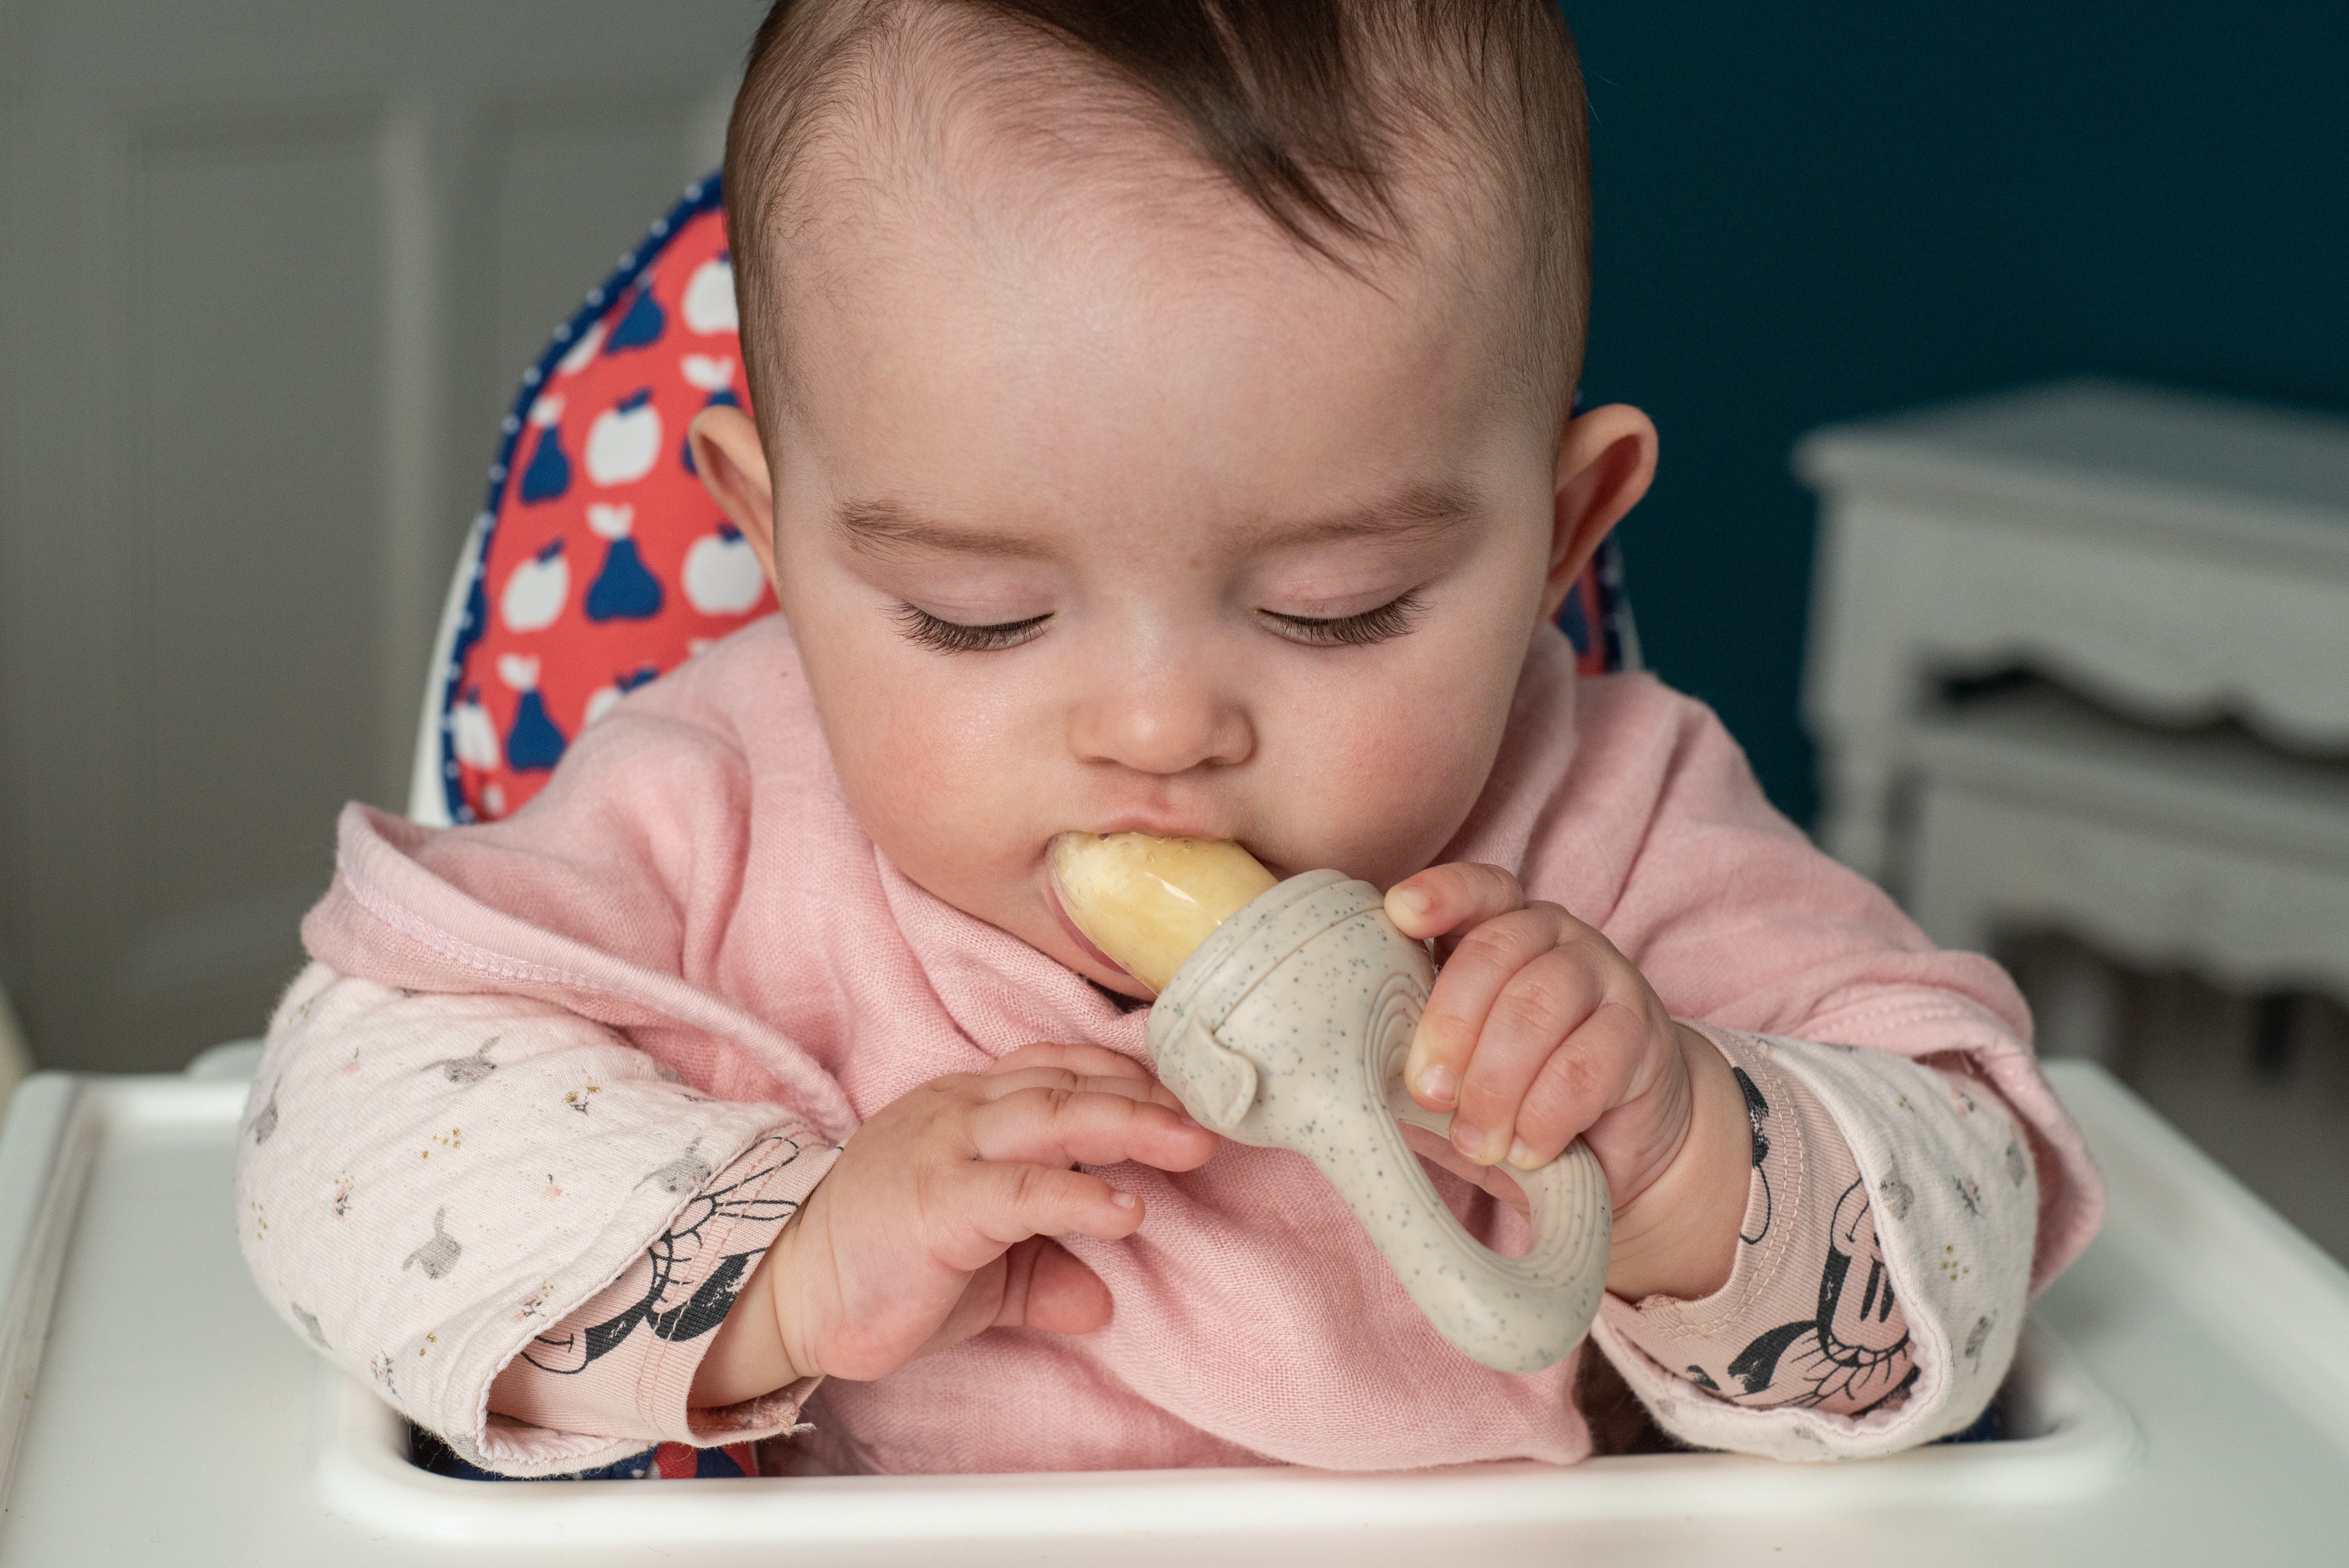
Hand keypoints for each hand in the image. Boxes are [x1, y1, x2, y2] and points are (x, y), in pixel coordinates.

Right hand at [691, 1043, 1215, 1404]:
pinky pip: (1023, 1190)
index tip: (1183, 1100)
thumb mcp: (979, 1268)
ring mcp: (945, 1150)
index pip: (1057, 1068)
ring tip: (1193, 1147)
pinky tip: (1128, 1210)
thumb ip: (1040, 1267)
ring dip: (1133, 1127)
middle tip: (1214, 1119)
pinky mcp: (938, 1203)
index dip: (1124, 1078)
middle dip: (1148, 1098)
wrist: (785, 1296)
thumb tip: (1101, 1298)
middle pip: (1068, 1082)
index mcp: (965, 1106)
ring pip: (1054, 1116)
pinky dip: (1083, 1195)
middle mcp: (958, 1110)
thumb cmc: (880, 1269)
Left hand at [1384, 863, 1750, 1301]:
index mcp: (1501, 929)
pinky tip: (1527, 1150)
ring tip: (1479, 1140)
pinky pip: (1590, 1062)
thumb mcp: (1456, 1071)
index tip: (1401, 914)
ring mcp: (1606, 978)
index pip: (1477, 889)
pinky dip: (1548, 1112)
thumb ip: (1414, 1058)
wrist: (1619, 1143)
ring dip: (1498, 1081)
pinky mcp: (1643, 1034)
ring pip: (1543, 1005)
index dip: (1442, 894)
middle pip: (1499, 951)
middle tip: (1430, 1095)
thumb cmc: (1513, 1096)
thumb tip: (1341, 1082)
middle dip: (1453, 1024)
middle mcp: (1556, 938)